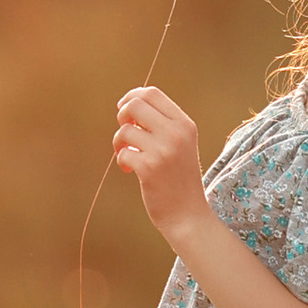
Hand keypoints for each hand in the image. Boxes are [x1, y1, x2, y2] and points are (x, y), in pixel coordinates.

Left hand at [112, 85, 208, 244]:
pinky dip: (121, 160)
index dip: (132, 97)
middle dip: (122, 117)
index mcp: (185, 124)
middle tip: (126, 134)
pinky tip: (130, 171)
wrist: (188, 214)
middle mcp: (176, 134)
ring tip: (127, 156)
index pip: (152, 93)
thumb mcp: (181, 144)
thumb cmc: (179, 178)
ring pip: (125, 130)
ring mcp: (163, 151)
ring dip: (119, 143)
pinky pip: (123, 153)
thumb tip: (130, 104)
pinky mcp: (149, 169)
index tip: (126, 113)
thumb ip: (162, 124)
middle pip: (135, 104)